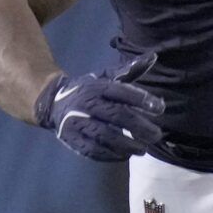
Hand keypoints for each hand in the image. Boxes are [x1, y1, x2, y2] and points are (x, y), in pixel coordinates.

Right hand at [34, 52, 164, 160]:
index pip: (121, 92)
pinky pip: (90, 149)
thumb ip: (130, 70)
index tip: (160, 108)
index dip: (142, 99)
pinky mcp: (70, 138)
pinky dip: (108, 155)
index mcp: (97, 87)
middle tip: (157, 135)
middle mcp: (86, 103)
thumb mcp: (107, 77)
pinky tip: (123, 156)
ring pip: (103, 135)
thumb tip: (154, 56)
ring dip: (125, 144)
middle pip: (115, 115)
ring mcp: (76, 121)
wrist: (52, 101)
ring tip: (142, 149)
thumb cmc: (89, 90)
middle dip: (139, 126)